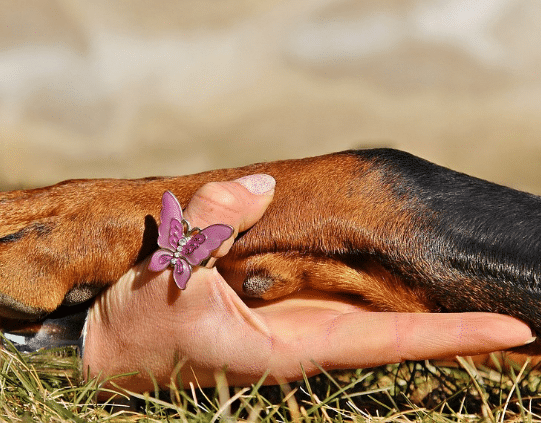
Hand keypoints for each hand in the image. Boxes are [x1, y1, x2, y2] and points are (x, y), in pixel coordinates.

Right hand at [83, 175, 533, 391]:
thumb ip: (211, 227)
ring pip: (368, 309)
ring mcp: (292, 324)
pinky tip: (390, 273)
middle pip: (397, 330)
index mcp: (292, 348)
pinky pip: (332, 291)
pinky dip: (371, 283)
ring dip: (424, 305)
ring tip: (478, 303)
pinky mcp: (273, 309)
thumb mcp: (168, 278)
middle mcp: (305, 338)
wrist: (111, 349)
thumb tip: (257, 185)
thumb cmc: (139, 329)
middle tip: (519, 314)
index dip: (454, 336)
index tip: (517, 332)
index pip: (392, 341)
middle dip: (457, 325)